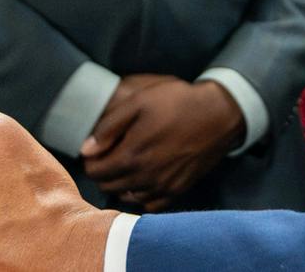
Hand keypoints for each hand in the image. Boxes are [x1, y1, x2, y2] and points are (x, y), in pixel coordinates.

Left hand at [80, 79, 244, 211]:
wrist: (218, 114)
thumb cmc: (177, 103)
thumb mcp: (139, 102)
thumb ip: (109, 127)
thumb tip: (86, 149)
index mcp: (131, 156)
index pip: (94, 172)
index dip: (91, 159)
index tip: (96, 148)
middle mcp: (145, 178)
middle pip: (108, 186)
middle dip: (104, 171)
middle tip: (110, 153)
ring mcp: (162, 187)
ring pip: (127, 196)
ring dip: (121, 183)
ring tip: (127, 162)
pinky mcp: (177, 190)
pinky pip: (149, 204)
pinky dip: (141, 194)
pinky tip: (144, 177)